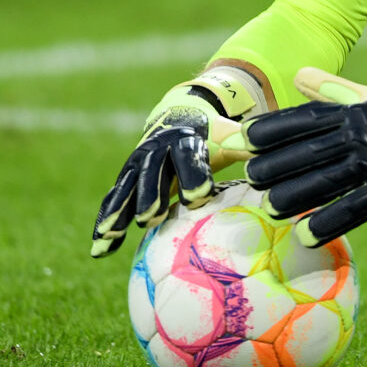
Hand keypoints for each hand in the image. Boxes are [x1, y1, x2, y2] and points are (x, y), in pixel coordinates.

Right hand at [90, 67, 266, 257]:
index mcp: (184, 140)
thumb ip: (243, 143)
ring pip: (126, 189)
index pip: (188, 157)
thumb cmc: (210, 134)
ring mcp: (137, 164)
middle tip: (152, 219)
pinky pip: (115, 201)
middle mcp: (156, 149)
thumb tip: (266, 149)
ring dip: (118, 212)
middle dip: (151, 195)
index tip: (199, 197)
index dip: (193, 175)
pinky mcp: (127, 178)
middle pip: (152, 174)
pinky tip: (100, 249)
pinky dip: (106, 222)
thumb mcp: (227, 134)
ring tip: (109, 236)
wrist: (178, 116)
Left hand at [230, 68, 366, 246]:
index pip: (305, 120)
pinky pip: (354, 210)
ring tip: (269, 208)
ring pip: (326, 182)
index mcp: (353, 113)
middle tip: (251, 178)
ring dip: (294, 196)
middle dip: (275, 166)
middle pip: (309, 152)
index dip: (273, 128)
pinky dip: (328, 223)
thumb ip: (331, 90)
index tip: (246, 138)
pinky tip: (305, 235)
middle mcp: (361, 136)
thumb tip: (298, 73)